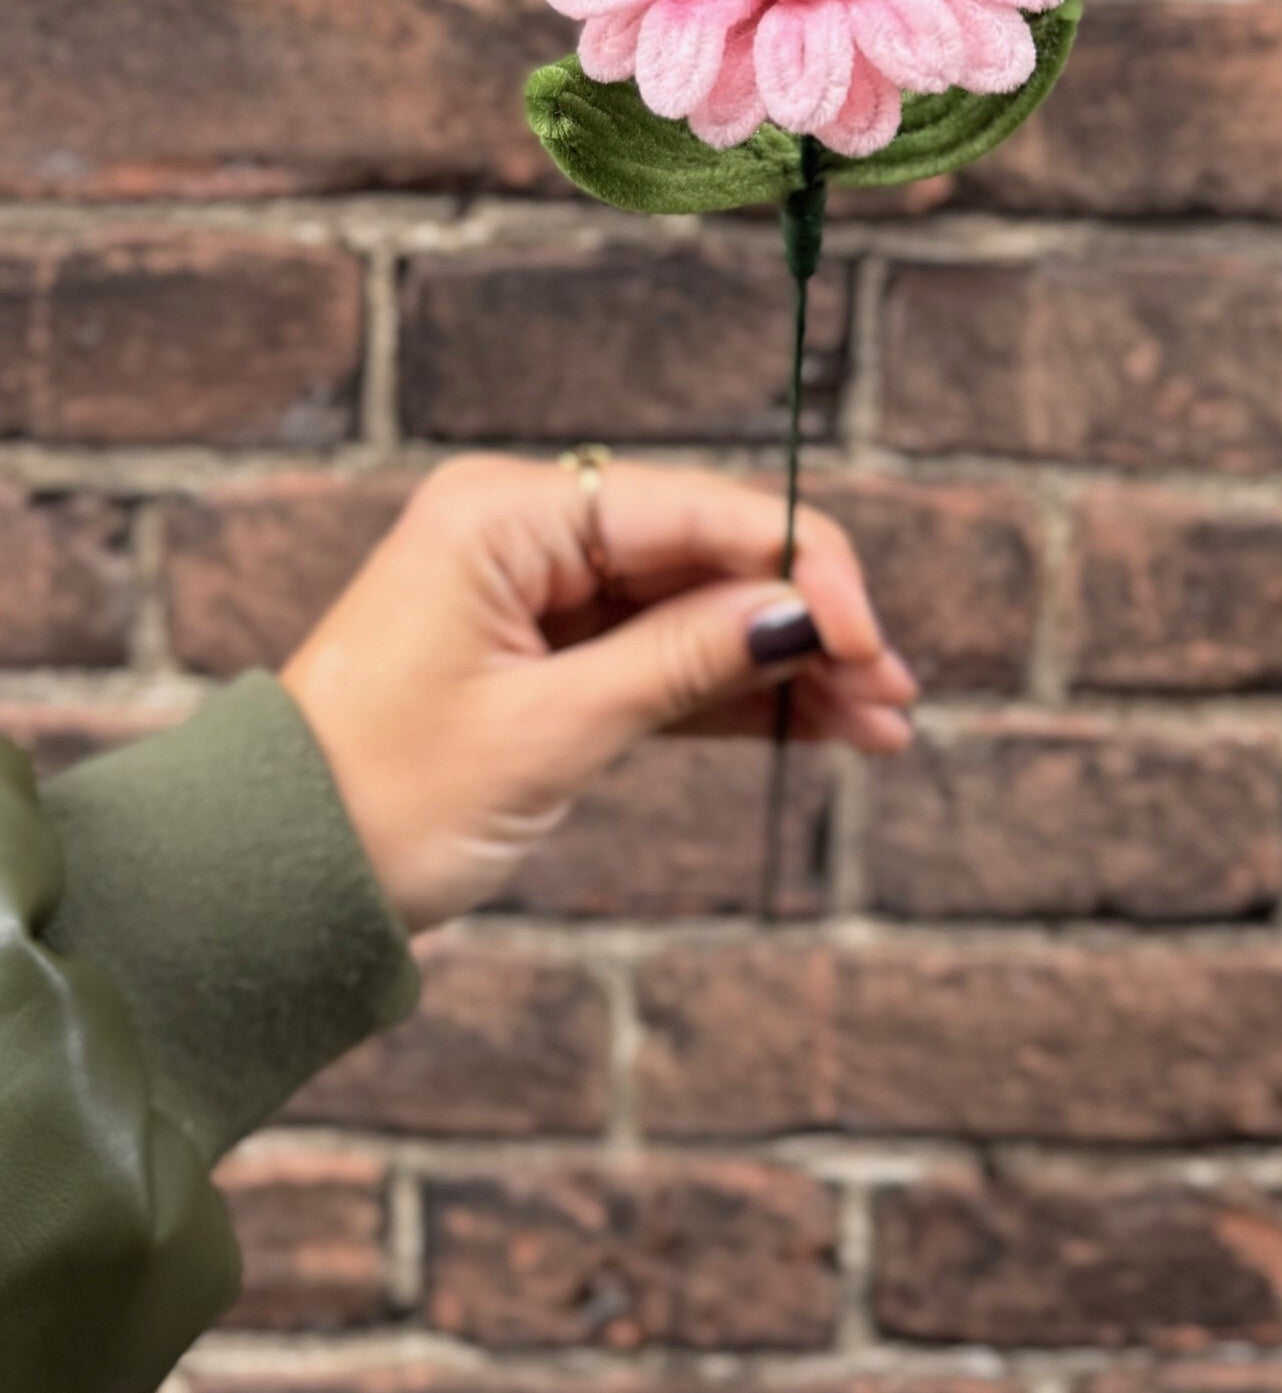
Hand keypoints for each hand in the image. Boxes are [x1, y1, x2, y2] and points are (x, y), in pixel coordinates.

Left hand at [280, 455, 915, 930]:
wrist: (275, 881)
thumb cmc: (382, 797)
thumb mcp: (547, 733)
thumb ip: (680, 662)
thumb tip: (801, 615)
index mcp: (510, 514)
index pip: (694, 511)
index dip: (799, 565)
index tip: (869, 641)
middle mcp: (529, 532)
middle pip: (706, 555)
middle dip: (806, 621)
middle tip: (895, 695)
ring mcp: (539, 595)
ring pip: (696, 611)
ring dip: (786, 664)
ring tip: (882, 726)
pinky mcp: (545, 656)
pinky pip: (661, 658)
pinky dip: (733, 693)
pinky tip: (820, 725)